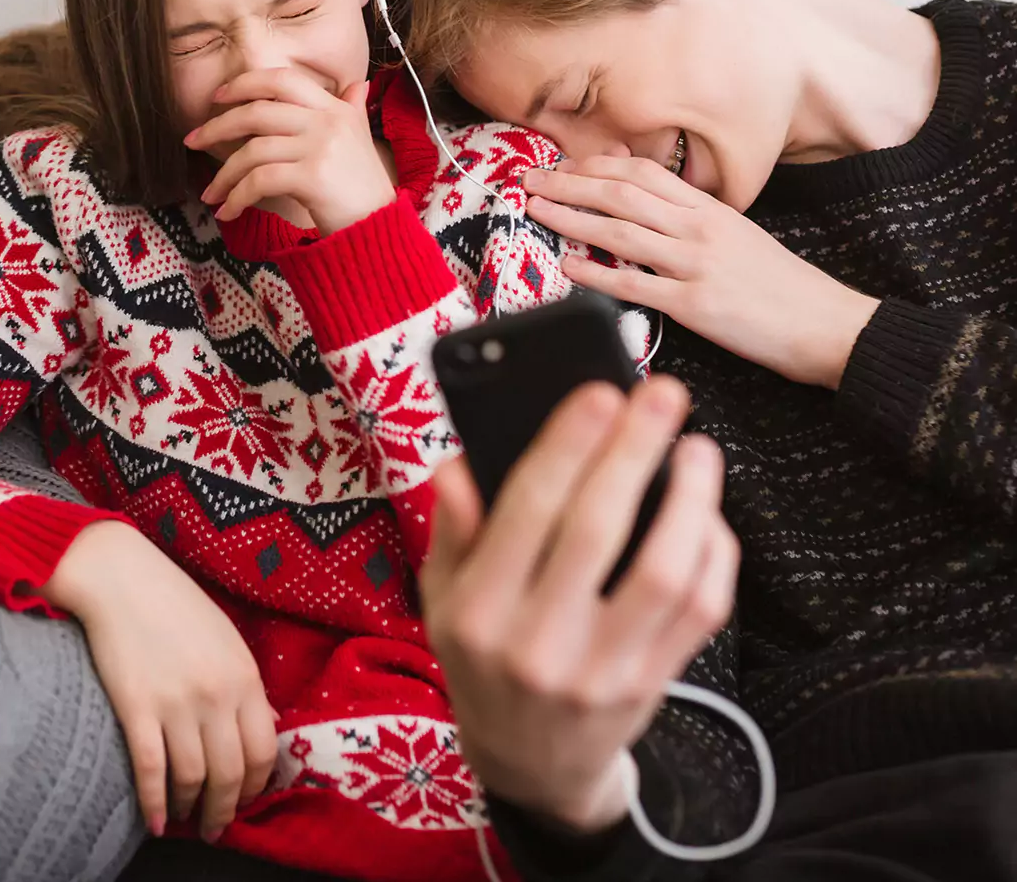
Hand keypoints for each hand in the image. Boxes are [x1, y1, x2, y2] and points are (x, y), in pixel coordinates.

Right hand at [44, 521, 276, 841]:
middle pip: (230, 773)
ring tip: (184, 819)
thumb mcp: (226, 638)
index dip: (257, 785)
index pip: (264, 749)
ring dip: (189, 810)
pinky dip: (153, 804)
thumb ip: (246, 684)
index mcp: (244, 675)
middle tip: (215, 826)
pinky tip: (154, 821)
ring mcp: (176, 703)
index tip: (246, 799)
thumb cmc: (175, 604)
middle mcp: (216, 693)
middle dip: (224, 810)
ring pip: (191, 779)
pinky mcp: (136, 708)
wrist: (122, 578)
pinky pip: (150, 772)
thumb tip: (268, 724)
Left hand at [184, 68, 395, 234]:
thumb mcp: (361, 142)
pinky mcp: (312, 177)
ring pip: (253, 151)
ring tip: (211, 193)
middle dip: (218, 127)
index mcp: (336, 109)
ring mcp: (321, 148)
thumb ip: (353, 109)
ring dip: (223, 175)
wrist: (381, 232)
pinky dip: (237, 197)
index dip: (246, 83)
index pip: (283, 79)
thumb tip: (358, 84)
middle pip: (258, 111)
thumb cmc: (364, 191)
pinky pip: (259, 181)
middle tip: (193, 141)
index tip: (218, 97)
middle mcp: (329, 122)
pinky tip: (228, 211)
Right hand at [420, 377, 736, 833]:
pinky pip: (701, 612)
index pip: (526, 512)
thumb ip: (452, 530)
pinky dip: (713, 553)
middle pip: (597, 531)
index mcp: (478, 614)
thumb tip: (457, 464)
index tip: (599, 391)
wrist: (529, 764)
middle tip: (663, 393)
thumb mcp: (441, 598)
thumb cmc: (482, 658)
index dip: (566, 446)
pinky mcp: (653, 684)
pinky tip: (706, 511)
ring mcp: (603, 671)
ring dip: (690, 500)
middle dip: (634, 451)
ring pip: (665, 573)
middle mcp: (539, 645)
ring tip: (697, 447)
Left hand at [524, 157, 878, 387]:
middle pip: (622, 194)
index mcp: (710, 209)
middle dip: (569, 184)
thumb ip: (694, 219)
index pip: (643, 173)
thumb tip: (646, 205)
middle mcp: (700, 229)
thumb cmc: (783, 286)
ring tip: (535, 211)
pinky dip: (597, 275)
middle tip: (529, 180)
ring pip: (621, 232)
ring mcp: (696, 265)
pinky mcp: (696, 305)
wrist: (830, 325)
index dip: (595, 166)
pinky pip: (636, 285)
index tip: (561, 166)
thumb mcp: (740, 237)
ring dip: (571, 218)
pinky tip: (568, 267)